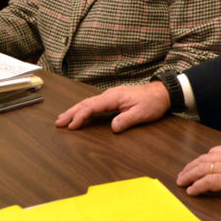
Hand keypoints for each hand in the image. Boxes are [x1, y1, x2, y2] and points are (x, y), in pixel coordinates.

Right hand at [55, 81, 169, 132]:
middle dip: (71, 112)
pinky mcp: (115, 98)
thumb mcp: (141, 113)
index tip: (71, 126)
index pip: (92, 106)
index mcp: (114, 97)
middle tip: (58, 122)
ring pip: (89, 102)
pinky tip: (82, 112)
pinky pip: (95, 103)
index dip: (80, 116)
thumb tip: (112, 128)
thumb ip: (126, 120)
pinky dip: (85, 108)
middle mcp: (110, 94)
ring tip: (64, 118)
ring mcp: (112, 95)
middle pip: (86, 103)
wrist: (163, 92)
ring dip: (76, 110)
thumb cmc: (153, 102)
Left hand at [177, 142, 220, 200]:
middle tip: (184, 173)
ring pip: (201, 169)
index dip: (205, 158)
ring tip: (182, 181)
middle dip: (192, 166)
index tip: (200, 163)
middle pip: (204, 159)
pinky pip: (206, 182)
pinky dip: (196, 186)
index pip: (216, 152)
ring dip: (189, 175)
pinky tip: (191, 191)